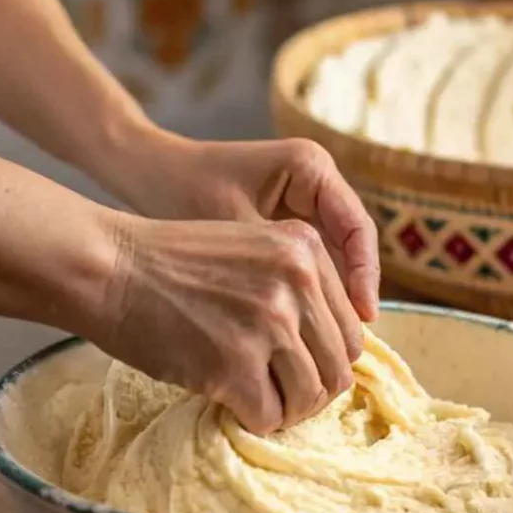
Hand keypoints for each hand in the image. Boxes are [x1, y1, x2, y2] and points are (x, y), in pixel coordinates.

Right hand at [85, 214, 364, 433]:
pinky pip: (268, 417)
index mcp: (306, 249)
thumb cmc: (174, 262)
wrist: (110, 267)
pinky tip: (229, 403)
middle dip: (313, 392)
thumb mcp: (254, 248)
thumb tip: (334, 351)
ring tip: (257, 401)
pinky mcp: (234, 364)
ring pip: (309, 398)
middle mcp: (297, 282)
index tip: (302, 369)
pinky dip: (251, 419)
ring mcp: (268, 324)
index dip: (329, 360)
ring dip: (286, 410)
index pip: (353, 330)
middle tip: (282, 396)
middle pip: (338, 368)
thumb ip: (299, 285)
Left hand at [113, 134, 380, 322]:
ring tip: (329, 344)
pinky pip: (312, 264)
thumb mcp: (236, 231)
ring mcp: (304, 202)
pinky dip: (310, 295)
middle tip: (350, 343)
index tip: (363, 317)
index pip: (357, 228)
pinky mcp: (288, 223)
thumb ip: (278, 268)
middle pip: (352, 247)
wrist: (147, 174)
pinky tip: (305, 331)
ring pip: (335, 260)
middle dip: (351, 295)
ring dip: (332, 301)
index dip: (365, 276)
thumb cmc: (183, 193)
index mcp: (312, 167)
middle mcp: (317, 182)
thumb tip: (316, 321)